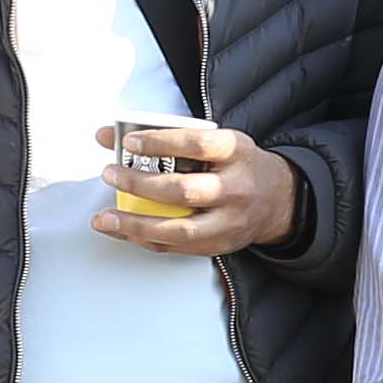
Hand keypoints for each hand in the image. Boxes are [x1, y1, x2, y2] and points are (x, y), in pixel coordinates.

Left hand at [91, 118, 298, 259]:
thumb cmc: (236, 165)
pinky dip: (145, 240)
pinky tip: (123, 231)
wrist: (278, 200)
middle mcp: (236, 188)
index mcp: (236, 152)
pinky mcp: (220, 245)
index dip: (160, 143)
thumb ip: (165, 136)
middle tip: (111, 174)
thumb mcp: (214, 140)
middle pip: (184, 190)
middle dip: (140, 184)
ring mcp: (229, 221)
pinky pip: (177, 247)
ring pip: (179, 229)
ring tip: (105, 218)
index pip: (196, 144)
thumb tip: (107, 135)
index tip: (129, 142)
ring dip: (136, 225)